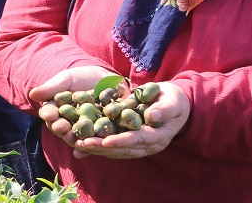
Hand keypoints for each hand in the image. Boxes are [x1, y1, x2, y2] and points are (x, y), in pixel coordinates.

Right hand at [31, 66, 123, 153]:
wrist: (106, 81)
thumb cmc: (82, 78)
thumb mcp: (67, 79)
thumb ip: (51, 88)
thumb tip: (32, 94)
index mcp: (56, 112)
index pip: (50, 114)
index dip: (49, 115)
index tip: (50, 114)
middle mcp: (66, 125)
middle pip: (61, 129)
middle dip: (61, 128)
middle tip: (62, 127)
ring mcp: (82, 132)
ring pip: (76, 138)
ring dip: (75, 140)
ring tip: (76, 139)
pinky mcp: (97, 136)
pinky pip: (94, 142)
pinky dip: (92, 146)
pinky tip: (91, 147)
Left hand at [70, 82, 189, 159]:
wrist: (174, 103)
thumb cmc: (175, 100)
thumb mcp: (174, 100)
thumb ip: (165, 108)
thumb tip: (153, 115)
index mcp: (158, 137)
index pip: (138, 140)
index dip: (122, 141)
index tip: (106, 140)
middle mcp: (147, 146)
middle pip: (122, 150)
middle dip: (102, 147)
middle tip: (82, 143)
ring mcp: (138, 146)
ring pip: (115, 151)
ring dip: (96, 148)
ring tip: (77, 143)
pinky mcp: (129, 141)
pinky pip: (112, 146)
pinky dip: (97, 144)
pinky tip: (80, 141)